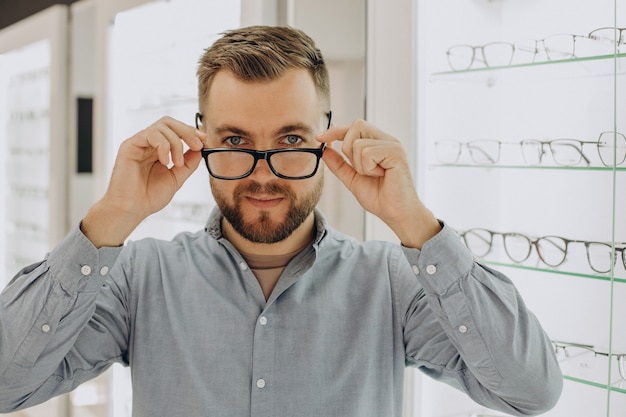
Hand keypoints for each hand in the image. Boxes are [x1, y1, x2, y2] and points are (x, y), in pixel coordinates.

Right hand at [82, 117, 205, 246]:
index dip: (191, 132)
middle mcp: (148, 144)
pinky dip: (163, 146)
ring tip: (177, 163)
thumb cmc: (149, 197)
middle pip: (169, 122)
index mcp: (159, 150)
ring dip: (176, 143)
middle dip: (187, 131)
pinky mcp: (130, 145)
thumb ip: (189, 162)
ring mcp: (139, 143)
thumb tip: (201, 147)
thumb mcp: (177, 177)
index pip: (176, 130)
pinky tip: (165, 162)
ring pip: (162, 126)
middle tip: (198, 145)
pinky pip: (150, 134)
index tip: (204, 140)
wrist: (132, 209)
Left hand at [317, 119, 439, 247]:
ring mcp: (392, 145)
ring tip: (374, 175)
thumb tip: (325, 150)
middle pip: (356, 126)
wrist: (395, 213)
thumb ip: (339, 164)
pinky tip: (380, 175)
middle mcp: (386, 140)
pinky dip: (367, 168)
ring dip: (359, 165)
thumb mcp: (352, 178)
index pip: (355, 127)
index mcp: (378, 143)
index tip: (320, 137)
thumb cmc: (380, 197)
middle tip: (359, 169)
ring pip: (359, 143)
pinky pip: (367, 153)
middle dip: (348, 148)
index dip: (336, 131)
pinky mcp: (396, 152)